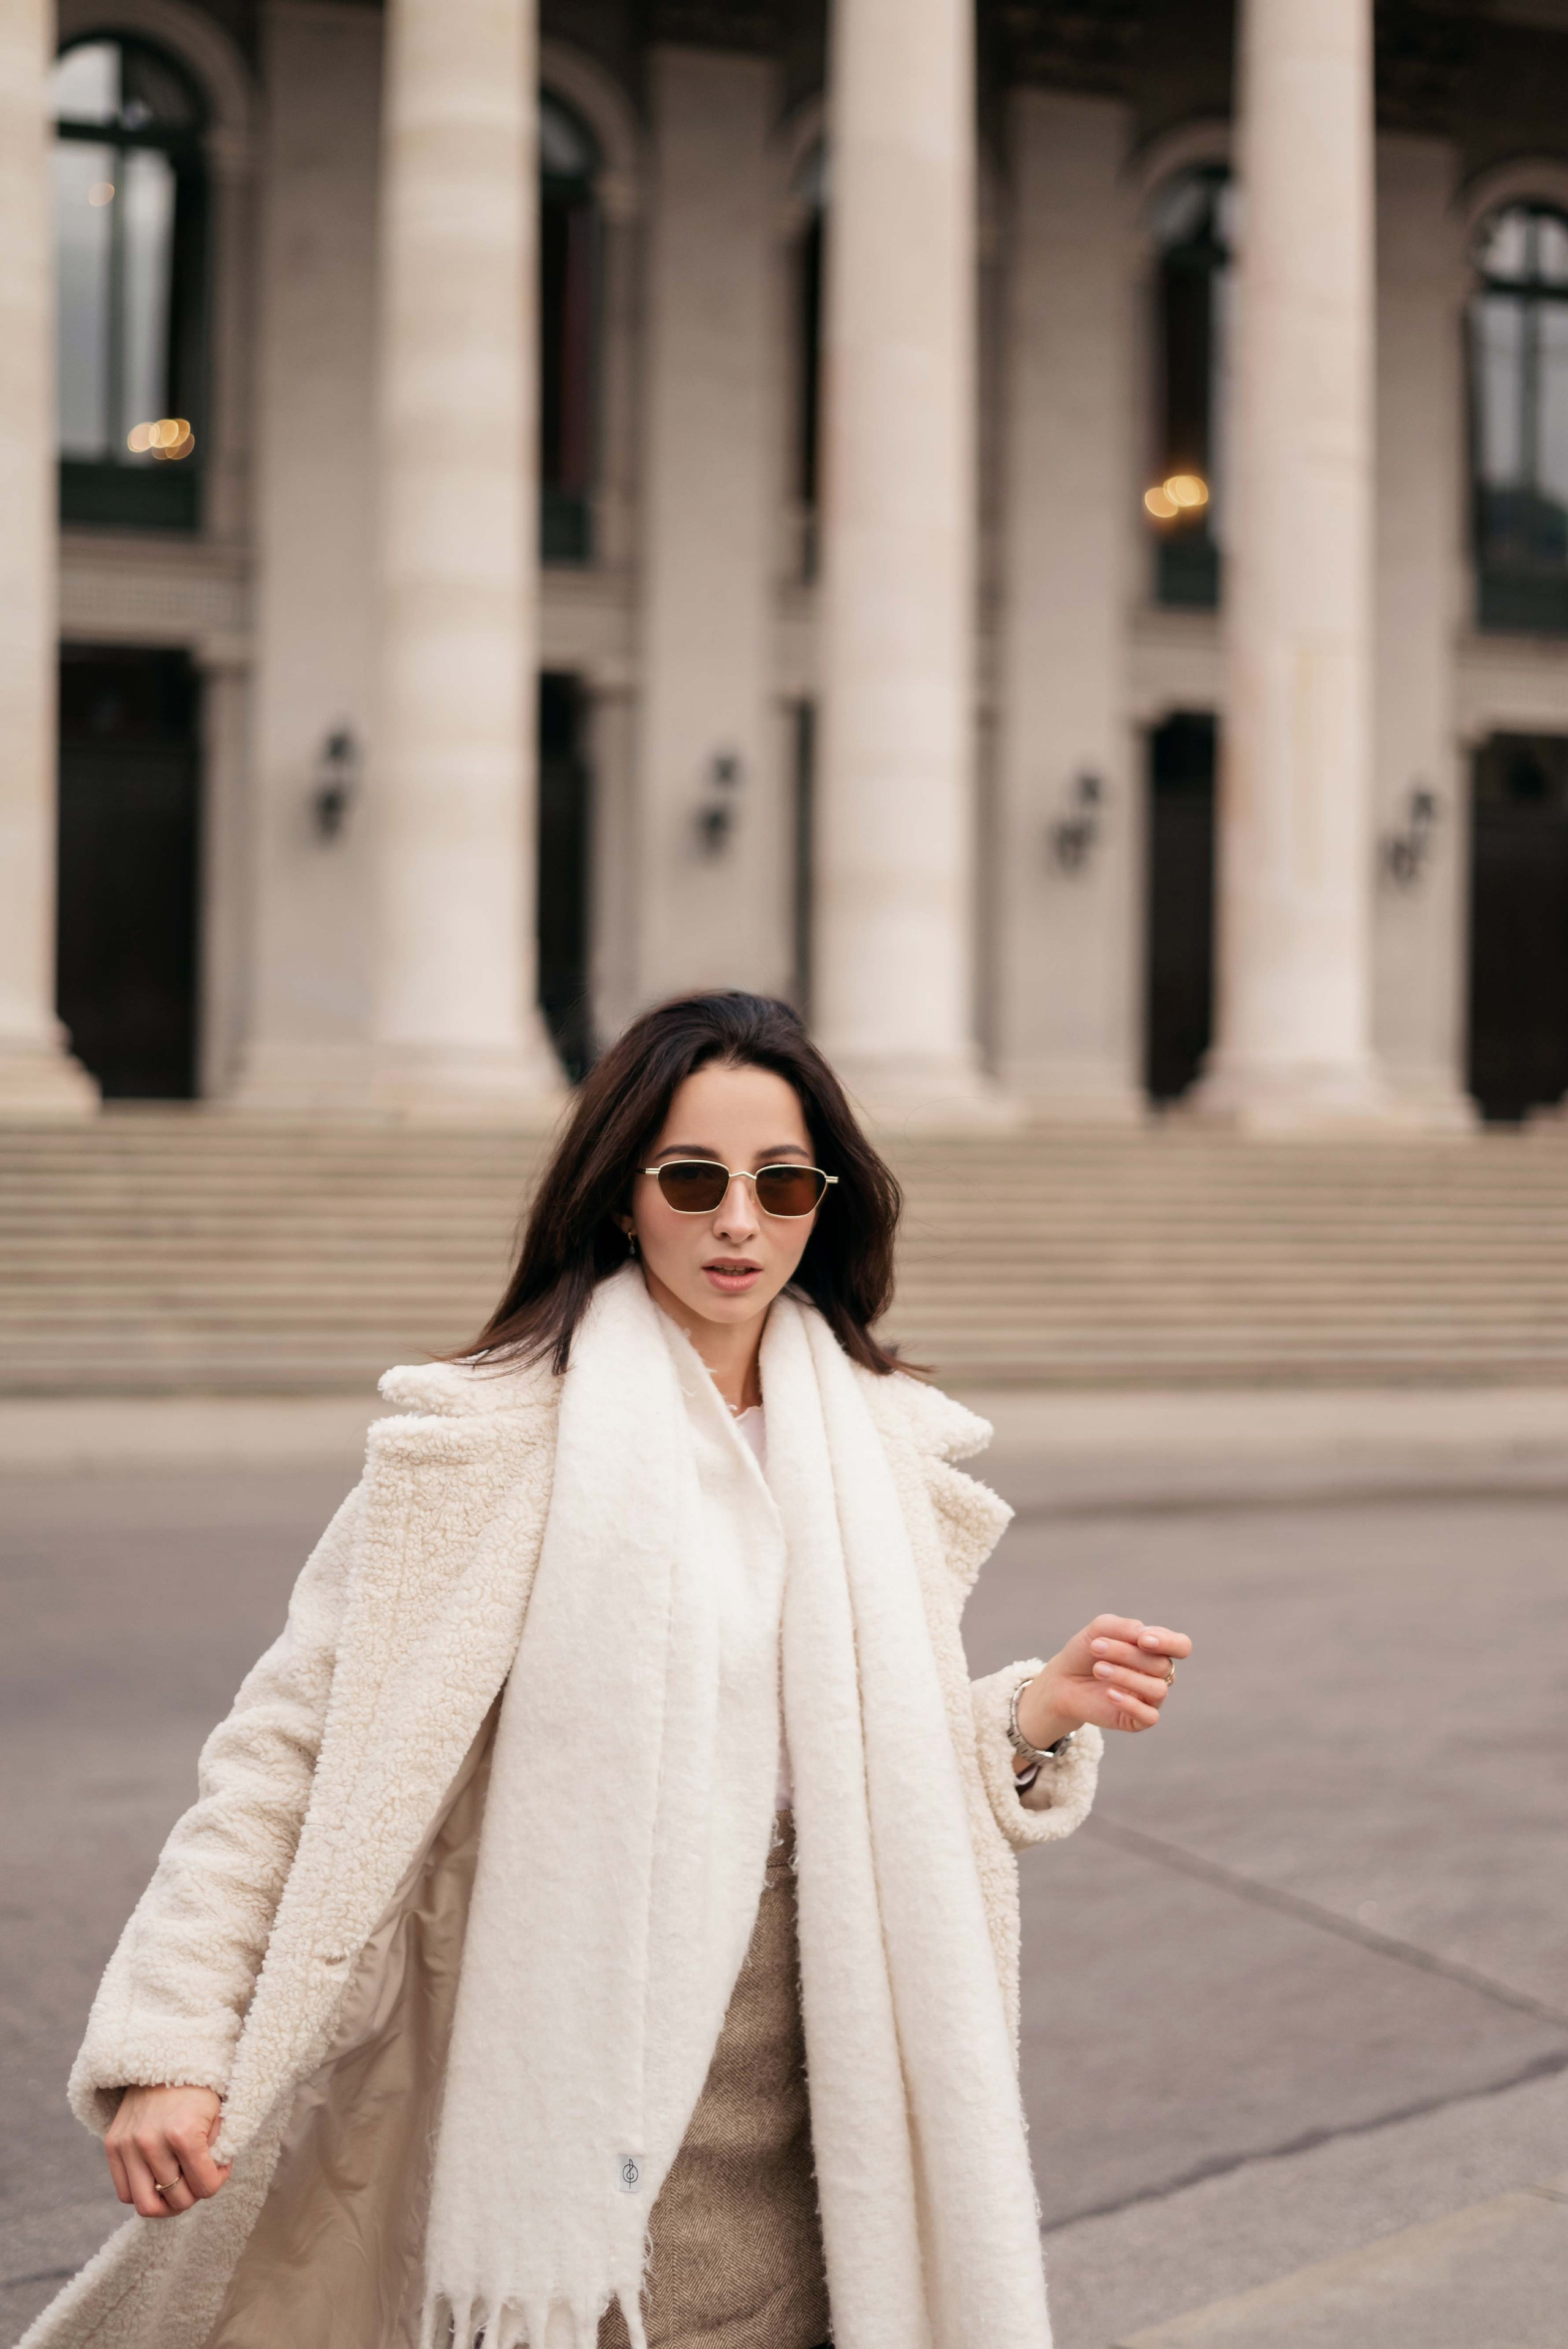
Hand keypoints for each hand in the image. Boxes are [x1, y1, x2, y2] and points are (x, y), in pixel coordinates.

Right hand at [105, 2083, 228, 2216]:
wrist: (165, 2055)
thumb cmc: (199, 2086)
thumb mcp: (219, 2114)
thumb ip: (217, 2152)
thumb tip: (208, 2184)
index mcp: (183, 2133)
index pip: (205, 2187)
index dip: (217, 2182)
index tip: (221, 2167)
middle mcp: (151, 2142)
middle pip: (175, 2201)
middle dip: (193, 2195)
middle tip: (199, 2177)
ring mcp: (128, 2145)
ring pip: (145, 2205)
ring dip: (166, 2202)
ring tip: (178, 2184)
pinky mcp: (112, 2145)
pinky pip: (125, 2192)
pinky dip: (143, 2192)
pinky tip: (158, 2176)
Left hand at [1015, 1614, 1192, 1755]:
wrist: (1062, 1680)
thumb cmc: (1085, 1652)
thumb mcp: (1100, 1629)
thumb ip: (1125, 1627)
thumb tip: (1147, 1637)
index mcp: (1154, 1649)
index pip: (1181, 1646)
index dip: (1169, 1642)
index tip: (1142, 1640)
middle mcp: (1157, 1674)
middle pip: (1162, 1665)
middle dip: (1127, 1654)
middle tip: (1095, 1647)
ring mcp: (1149, 1698)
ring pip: (1158, 1689)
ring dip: (1125, 1676)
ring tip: (1097, 1669)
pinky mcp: (1138, 1720)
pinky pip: (1150, 1716)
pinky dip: (1130, 1704)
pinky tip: (1109, 1694)